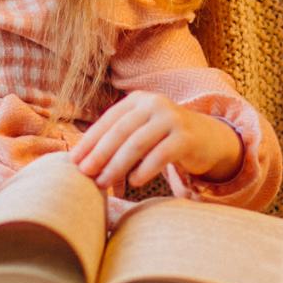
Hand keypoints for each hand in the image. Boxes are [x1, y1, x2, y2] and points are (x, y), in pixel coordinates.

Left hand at [70, 91, 240, 189]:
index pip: (108, 120)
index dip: (89, 140)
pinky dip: (144, 169)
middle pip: (120, 131)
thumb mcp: (140, 132)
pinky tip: (133, 182)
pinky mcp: (186, 136)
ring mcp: (172, 118)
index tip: (73, 160)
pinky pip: (161, 154)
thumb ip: (116, 141)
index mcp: (137, 100)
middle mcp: (154, 103)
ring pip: (137, 143)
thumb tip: (82, 163)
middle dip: (100, 154)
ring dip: (117, 165)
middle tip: (85, 173)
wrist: (208, 138)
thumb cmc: (163, 139)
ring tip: (104, 183)